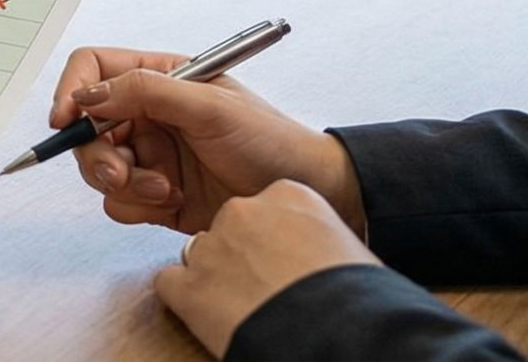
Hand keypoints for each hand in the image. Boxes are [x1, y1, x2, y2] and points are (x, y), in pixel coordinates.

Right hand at [49, 46, 364, 235]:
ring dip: (125, 183)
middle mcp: (148, 114)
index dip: (72, 91)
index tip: (66, 120)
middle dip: (98, 154)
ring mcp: (150, 156)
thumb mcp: (211, 106)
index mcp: (159, 79)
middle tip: (120, 173)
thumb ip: (148, 93)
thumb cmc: (270, 141)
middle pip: (87, 127)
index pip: (94, 70)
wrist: (306, 194)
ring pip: (99, 169)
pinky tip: (174, 201)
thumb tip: (89, 95)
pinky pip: (119, 202)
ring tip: (166, 189)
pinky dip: (138, 206)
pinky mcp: (155, 194)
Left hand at [156, 180, 381, 357]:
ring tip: (245, 307)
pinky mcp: (188, 286)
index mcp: (289, 195)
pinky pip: (171, 284)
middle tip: (265, 286)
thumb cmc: (357, 297)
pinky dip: (187, 301)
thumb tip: (319, 253)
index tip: (286, 258)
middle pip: (231, 228)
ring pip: (200, 254)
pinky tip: (213, 317)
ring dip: (217, 278)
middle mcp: (243, 211)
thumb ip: (318, 237)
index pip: (266, 206)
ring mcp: (211, 247)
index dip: (274, 238)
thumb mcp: (347, 248)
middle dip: (242, 256)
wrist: (337, 331)